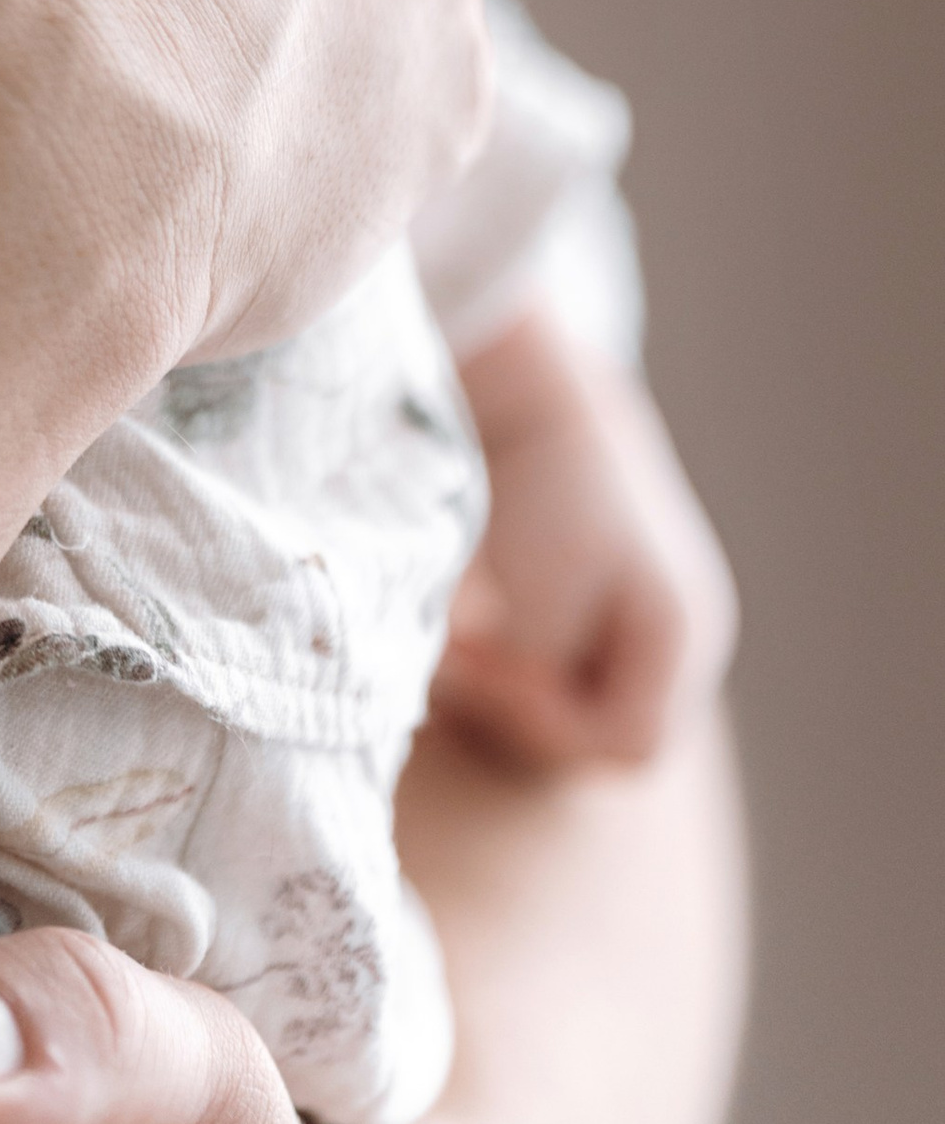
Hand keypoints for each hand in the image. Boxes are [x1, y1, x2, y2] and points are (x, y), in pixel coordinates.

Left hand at [439, 316, 737, 767]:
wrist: (519, 380)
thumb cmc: (535, 480)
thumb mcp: (546, 595)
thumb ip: (542, 682)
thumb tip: (518, 723)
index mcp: (681, 628)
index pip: (630, 743)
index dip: (545, 721)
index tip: (476, 658)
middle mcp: (672, 633)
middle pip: (599, 729)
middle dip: (517, 705)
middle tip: (450, 657)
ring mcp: (633, 618)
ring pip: (569, 703)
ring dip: (499, 687)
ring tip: (443, 643)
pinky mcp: (586, 601)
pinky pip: (550, 667)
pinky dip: (499, 660)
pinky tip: (452, 628)